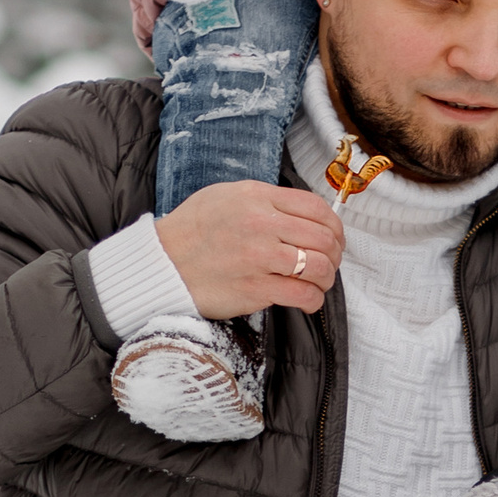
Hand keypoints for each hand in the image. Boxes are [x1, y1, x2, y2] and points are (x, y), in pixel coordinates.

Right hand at [156, 183, 344, 318]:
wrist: (163, 264)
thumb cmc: (193, 230)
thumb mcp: (226, 196)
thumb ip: (265, 200)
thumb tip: (302, 213)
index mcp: (257, 197)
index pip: (317, 208)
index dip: (335, 227)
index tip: (334, 239)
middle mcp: (262, 224)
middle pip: (324, 239)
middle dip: (335, 255)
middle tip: (329, 263)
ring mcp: (260, 257)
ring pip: (320, 267)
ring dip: (327, 279)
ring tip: (318, 283)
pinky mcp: (256, 289)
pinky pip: (303, 295)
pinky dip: (313, 300)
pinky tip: (308, 300)